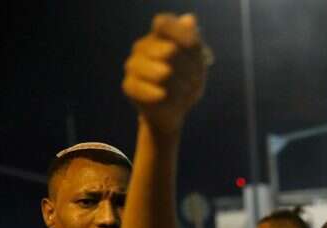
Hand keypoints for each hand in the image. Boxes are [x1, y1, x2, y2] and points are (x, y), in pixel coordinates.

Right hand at [123, 14, 211, 134]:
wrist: (174, 110)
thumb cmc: (186, 81)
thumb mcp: (197, 62)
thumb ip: (192, 40)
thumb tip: (189, 19)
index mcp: (158, 35)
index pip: (165, 23)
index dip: (181, 36)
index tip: (193, 50)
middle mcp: (142, 46)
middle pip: (170, 51)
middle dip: (188, 69)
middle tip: (194, 80)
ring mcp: (133, 65)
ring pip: (160, 73)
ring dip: (179, 86)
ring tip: (184, 91)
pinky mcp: (128, 85)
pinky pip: (146, 89)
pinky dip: (161, 96)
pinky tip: (165, 96)